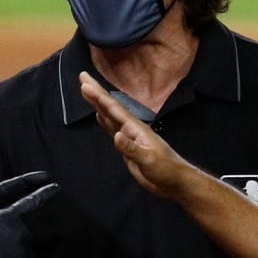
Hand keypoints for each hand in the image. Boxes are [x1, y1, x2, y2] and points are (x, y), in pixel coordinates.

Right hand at [79, 73, 194, 199]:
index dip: (99, 97)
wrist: (175, 181)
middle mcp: (131, 129)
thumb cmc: (166, 170)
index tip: (85, 84)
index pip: (114, 109)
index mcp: (135, 129)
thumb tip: (116, 135)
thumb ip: (132, 149)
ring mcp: (129, 137)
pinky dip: (104, 120)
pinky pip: (113, 129)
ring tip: (86, 90)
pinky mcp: (128, 146)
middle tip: (82, 76)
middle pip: (110, 107)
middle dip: (96, 92)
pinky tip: (99, 115)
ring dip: (98, 103)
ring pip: (110, 116)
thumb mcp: (148, 160)